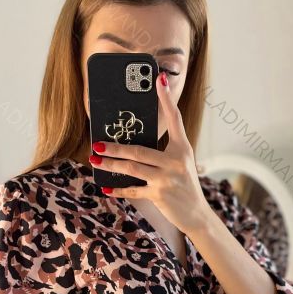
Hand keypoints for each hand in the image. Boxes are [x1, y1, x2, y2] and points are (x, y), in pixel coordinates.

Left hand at [88, 71, 210, 235]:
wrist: (197, 214)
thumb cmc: (185, 186)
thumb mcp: (181, 165)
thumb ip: (164, 153)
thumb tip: (134, 145)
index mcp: (183, 149)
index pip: (174, 119)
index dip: (166, 99)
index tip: (159, 79)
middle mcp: (175, 161)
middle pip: (138, 150)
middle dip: (115, 147)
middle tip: (98, 144)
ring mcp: (167, 179)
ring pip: (132, 168)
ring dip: (110, 165)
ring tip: (95, 161)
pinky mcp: (159, 195)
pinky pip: (134, 190)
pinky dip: (119, 189)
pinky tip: (106, 188)